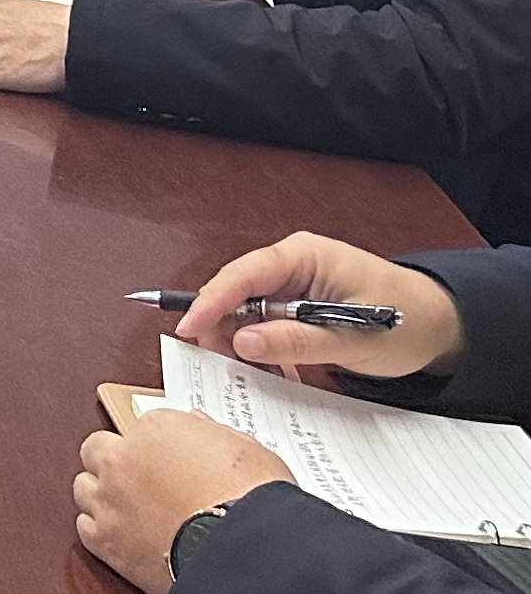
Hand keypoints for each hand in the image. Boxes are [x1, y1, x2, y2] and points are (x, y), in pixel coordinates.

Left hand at [75, 412, 293, 593]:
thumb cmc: (253, 500)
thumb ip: (214, 434)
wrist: (245, 549)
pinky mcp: (105, 540)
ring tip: (128, 507)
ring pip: (84, 487)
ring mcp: (110, 499)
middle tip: (138, 479)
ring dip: (101, 493)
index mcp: (156, 429)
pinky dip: (99, 529)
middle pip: (97, 450)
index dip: (154, 446)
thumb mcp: (246, 450)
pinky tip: (121, 534)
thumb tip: (201, 427)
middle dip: (114, 461)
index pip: (140, 427)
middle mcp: (124, 459)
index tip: (164, 459)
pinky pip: (85, 527)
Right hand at [176, 231, 464, 380]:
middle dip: (224, 328)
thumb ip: (297, 339)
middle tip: (218, 362)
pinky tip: (273, 372)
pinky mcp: (296, 307)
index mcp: (304, 257)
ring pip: (246, 314)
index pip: (243, 275)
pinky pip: (264, 326)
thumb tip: (243, 341)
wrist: (441, 328)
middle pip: (236, 294)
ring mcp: (293, 287)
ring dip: (245, 344)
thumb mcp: (353, 336)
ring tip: (252, 373)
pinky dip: (263, 350)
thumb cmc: (408, 320)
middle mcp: (292, 267)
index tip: (188, 328)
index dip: (211, 302)